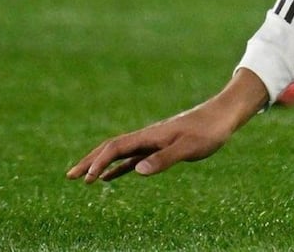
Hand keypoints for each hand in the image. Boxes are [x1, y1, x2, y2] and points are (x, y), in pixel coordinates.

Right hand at [67, 101, 235, 182]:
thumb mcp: (189, 147)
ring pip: (119, 152)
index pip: (117, 147)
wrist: (224, 114)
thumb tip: (136, 171)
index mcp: (151, 135)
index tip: (87, 179)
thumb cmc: (210, 130)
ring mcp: (153, 141)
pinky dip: (117, 167)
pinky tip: (110, 178)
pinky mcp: (160, 146)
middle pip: (111, 147)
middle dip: (90, 161)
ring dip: (99, 164)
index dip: (99, 161)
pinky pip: (132, 158)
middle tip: (70, 177)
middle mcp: (148, 136)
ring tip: (82, 178)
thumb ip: (164, 159)